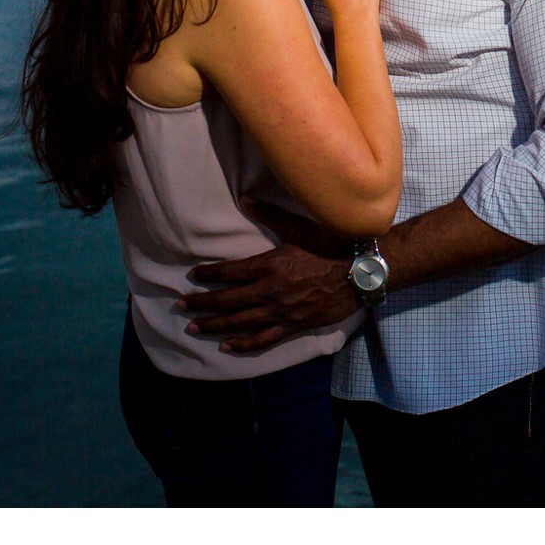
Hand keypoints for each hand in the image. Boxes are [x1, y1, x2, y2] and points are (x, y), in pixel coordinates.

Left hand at [179, 197, 359, 352]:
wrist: (362, 272)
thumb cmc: (332, 245)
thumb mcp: (300, 226)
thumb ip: (270, 214)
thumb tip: (245, 199)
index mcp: (270, 265)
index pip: (229, 272)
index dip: (209, 274)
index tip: (193, 276)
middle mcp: (270, 291)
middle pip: (228, 300)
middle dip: (202, 303)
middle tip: (182, 305)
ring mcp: (281, 311)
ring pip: (239, 322)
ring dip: (214, 325)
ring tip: (194, 327)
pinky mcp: (293, 325)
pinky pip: (262, 339)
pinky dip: (242, 344)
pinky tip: (226, 345)